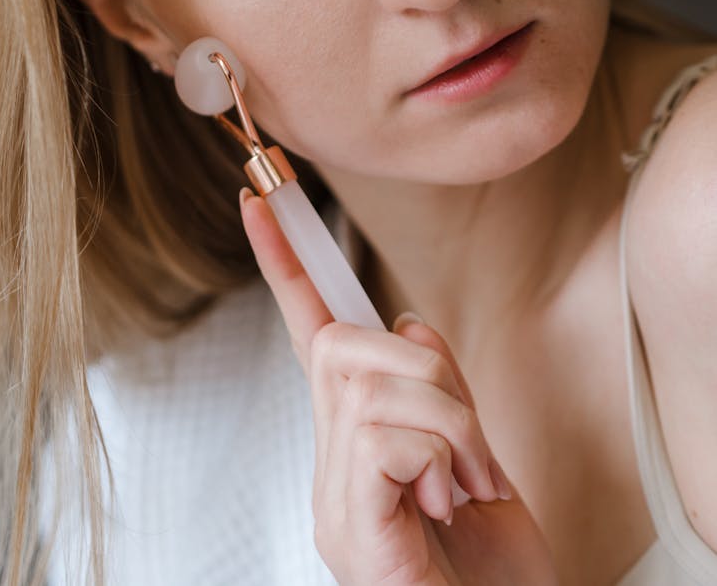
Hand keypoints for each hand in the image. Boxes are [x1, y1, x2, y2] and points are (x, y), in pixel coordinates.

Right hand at [241, 191, 557, 585]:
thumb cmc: (490, 567)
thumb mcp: (473, 454)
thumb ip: (438, 385)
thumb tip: (410, 325)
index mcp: (355, 440)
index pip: (309, 333)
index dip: (285, 263)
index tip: (260, 200)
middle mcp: (329, 466)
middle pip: (347, 345)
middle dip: (425, 372)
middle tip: (467, 447)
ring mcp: (331, 501)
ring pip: (373, 381)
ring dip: (448, 421)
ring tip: (467, 484)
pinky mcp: (347, 530)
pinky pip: (385, 435)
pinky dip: (438, 455)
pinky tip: (445, 503)